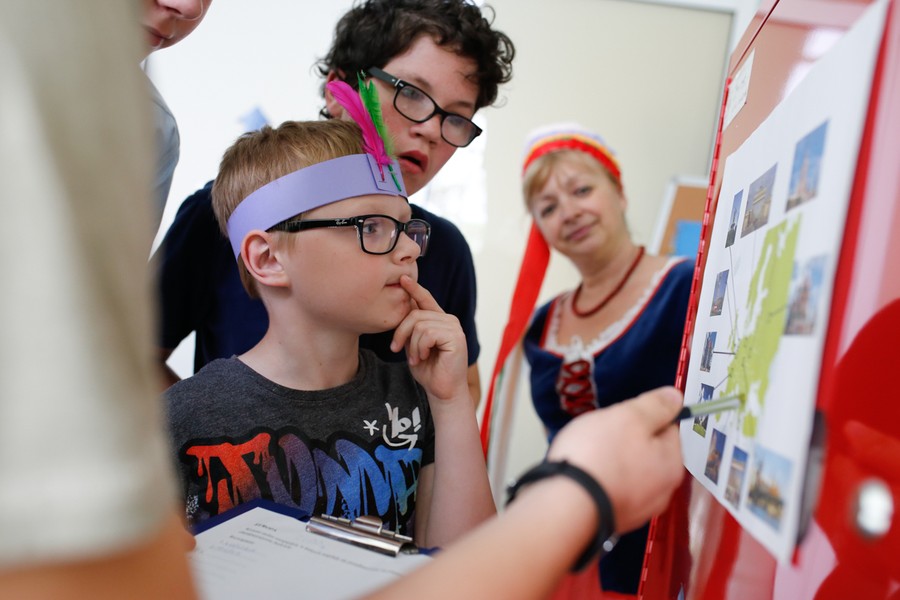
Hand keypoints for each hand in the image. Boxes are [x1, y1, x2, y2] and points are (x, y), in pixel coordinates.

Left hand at [391, 275, 467, 402]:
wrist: (442, 391)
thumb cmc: (428, 370)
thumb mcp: (414, 345)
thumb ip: (412, 327)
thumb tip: (403, 304)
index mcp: (439, 320)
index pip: (425, 299)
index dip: (414, 288)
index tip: (402, 278)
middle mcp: (448, 320)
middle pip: (414, 314)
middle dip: (401, 332)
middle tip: (397, 349)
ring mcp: (454, 327)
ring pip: (419, 325)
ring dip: (412, 345)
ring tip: (416, 358)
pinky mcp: (456, 337)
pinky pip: (428, 334)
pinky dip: (420, 347)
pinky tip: (424, 357)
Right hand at [547, 387, 683, 532]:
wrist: (566, 506)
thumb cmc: (600, 455)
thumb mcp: (630, 417)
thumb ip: (656, 406)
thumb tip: (676, 397)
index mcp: (672, 465)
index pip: (668, 429)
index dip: (644, 417)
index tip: (621, 417)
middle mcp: (662, 492)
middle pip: (648, 453)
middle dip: (627, 442)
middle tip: (601, 435)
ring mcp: (636, 511)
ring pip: (628, 473)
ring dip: (613, 462)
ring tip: (588, 455)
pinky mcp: (612, 520)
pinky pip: (611, 491)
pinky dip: (601, 482)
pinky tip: (584, 476)